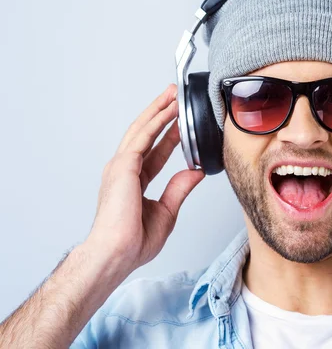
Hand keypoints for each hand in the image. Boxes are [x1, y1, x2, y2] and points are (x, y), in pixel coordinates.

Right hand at [85, 84, 204, 271]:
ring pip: (142, 130)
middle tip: (176, 97)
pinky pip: (143, 137)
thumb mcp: (167, 211)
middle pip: (145, 134)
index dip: (168, 135)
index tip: (181, 123)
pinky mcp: (123, 166)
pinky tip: (169, 110)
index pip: (154, 151)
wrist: (118, 253)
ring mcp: (121, 166)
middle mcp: (125, 170)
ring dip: (159, 110)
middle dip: (161, 113)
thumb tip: (196, 171)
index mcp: (133, 181)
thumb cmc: (134, 241)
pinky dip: (156, 121)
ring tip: (173, 95)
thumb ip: (179, 188)